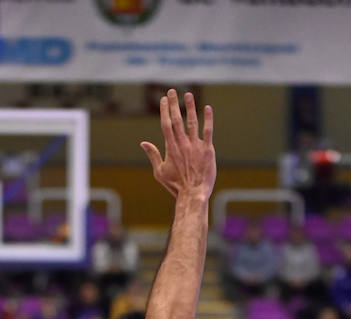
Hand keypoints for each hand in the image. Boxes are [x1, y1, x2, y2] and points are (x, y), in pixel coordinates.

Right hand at [140, 89, 215, 203]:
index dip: (165, 111)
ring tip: (188, 94)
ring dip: (190, 107)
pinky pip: (208, 131)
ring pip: (192, 122)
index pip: (166, 125)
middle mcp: (183, 144)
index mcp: (171, 148)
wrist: (193, 194)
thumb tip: (143, 143)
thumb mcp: (160, 172)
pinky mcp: (207, 150)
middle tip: (172, 91)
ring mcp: (196, 146)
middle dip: (174, 104)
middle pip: (177, 120)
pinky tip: (207, 108)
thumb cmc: (175, 186)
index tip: (164, 100)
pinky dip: (208, 119)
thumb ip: (153, 155)